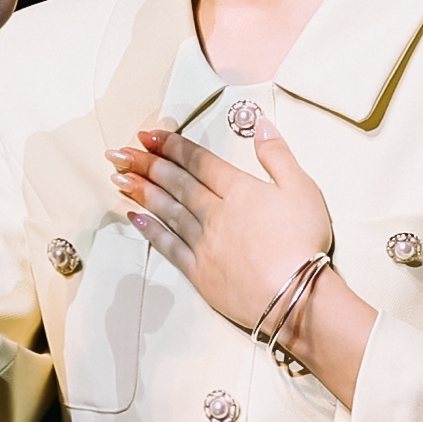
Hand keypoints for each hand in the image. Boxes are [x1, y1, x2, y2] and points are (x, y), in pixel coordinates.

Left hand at [110, 114, 339, 339]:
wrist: (295, 296)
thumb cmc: (302, 245)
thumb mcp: (302, 189)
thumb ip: (278, 155)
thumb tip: (262, 125)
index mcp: (238, 190)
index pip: (198, 161)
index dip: (171, 145)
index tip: (149, 136)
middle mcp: (214, 213)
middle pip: (175, 183)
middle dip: (146, 164)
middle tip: (121, 153)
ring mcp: (203, 243)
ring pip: (166, 210)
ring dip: (141, 192)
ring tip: (120, 178)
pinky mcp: (198, 272)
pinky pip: (168, 245)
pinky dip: (151, 230)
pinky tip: (136, 218)